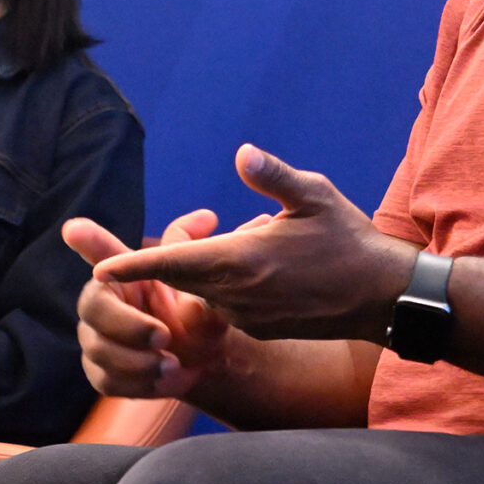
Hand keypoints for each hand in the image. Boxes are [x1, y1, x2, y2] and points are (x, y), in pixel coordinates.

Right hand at [67, 209, 235, 398]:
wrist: (200, 360)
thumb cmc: (193, 314)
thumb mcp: (202, 287)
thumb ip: (197, 260)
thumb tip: (206, 217)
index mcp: (121, 274)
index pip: (98, 251)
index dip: (87, 242)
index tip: (75, 230)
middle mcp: (99, 304)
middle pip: (92, 309)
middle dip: (127, 326)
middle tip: (164, 337)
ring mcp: (94, 339)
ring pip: (99, 350)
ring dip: (138, 362)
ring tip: (173, 366)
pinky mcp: (98, 373)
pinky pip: (107, 381)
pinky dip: (139, 385)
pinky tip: (167, 381)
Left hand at [86, 145, 416, 341]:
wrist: (385, 298)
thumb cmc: (350, 240)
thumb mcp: (314, 196)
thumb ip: (273, 176)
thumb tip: (241, 153)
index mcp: (242, 259)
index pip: (173, 262)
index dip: (133, 265)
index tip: (99, 269)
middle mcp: (237, 294)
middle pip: (179, 277)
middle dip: (161, 262)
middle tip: (164, 239)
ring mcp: (248, 316)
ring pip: (204, 290)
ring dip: (209, 268)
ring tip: (258, 244)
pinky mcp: (260, 329)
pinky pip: (227, 305)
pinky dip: (228, 286)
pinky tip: (268, 269)